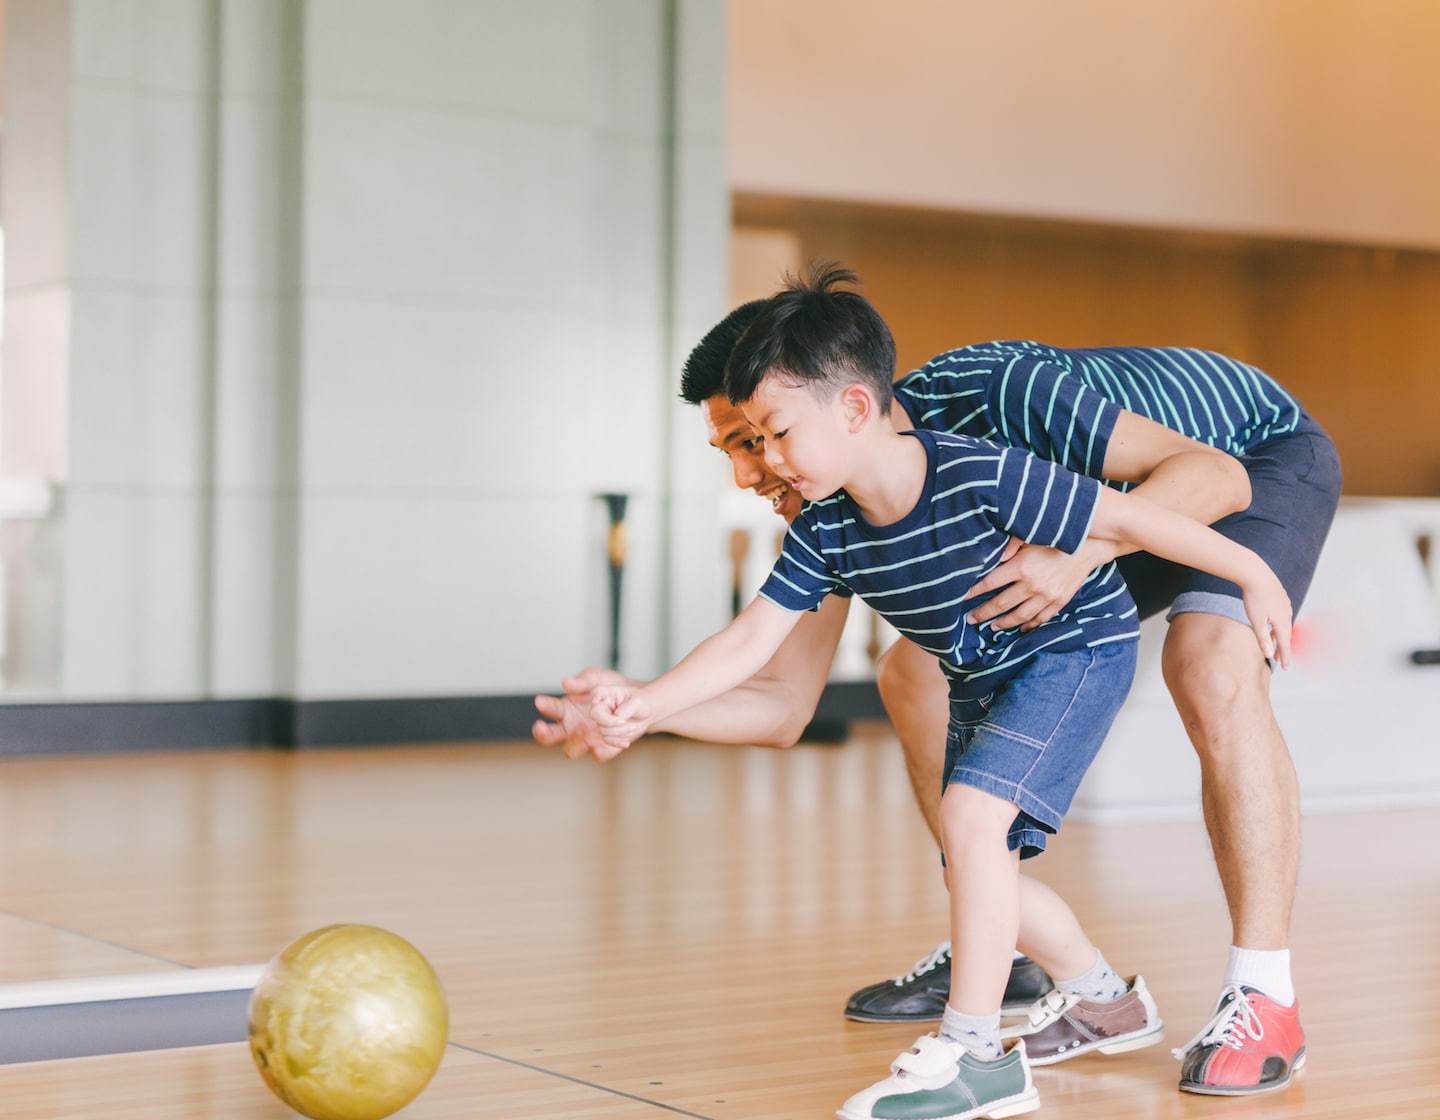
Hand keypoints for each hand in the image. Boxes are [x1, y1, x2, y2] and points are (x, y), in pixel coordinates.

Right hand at [532, 667, 632, 760]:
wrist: (637, 701)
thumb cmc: (610, 688)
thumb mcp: (598, 678)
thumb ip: (583, 680)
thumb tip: (566, 683)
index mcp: (566, 710)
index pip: (551, 709)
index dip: (545, 706)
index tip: (540, 701)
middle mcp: (571, 727)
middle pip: (550, 736)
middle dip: (543, 733)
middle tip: (541, 727)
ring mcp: (586, 740)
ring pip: (571, 750)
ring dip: (574, 743)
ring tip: (583, 730)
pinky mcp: (603, 748)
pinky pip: (598, 755)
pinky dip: (598, 752)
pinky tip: (599, 747)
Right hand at [589, 684, 657, 751]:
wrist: (648, 714)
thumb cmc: (643, 703)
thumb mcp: (638, 702)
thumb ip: (626, 708)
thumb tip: (616, 717)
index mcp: (609, 694)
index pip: (597, 692)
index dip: (595, 696)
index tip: (596, 700)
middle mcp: (604, 706)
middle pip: (595, 715)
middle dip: (609, 722)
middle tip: (624, 722)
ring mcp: (604, 720)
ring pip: (603, 730)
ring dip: (619, 731)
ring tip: (635, 727)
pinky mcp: (608, 731)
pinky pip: (607, 740)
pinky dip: (616, 742)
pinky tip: (626, 743)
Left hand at [964, 539, 1100, 631]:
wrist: (1089, 546)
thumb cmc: (1054, 539)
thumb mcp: (1029, 537)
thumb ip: (1009, 546)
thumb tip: (992, 556)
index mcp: (1021, 566)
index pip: (990, 583)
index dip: (974, 592)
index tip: (962, 598)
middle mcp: (1032, 584)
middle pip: (1001, 604)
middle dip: (983, 613)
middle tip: (970, 619)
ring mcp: (1047, 595)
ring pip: (1019, 616)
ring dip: (1003, 623)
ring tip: (991, 626)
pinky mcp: (1059, 602)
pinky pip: (1040, 619)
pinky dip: (1028, 626)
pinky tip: (1019, 628)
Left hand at [1243, 574, 1292, 669]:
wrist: (1255, 573)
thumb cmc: (1254, 597)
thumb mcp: (1256, 621)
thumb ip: (1263, 638)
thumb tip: (1268, 655)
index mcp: (1281, 621)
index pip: (1285, 644)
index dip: (1285, 656)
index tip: (1285, 668)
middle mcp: (1286, 613)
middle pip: (1286, 635)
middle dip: (1282, 648)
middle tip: (1277, 659)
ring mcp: (1285, 604)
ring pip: (1284, 624)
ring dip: (1279, 635)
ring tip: (1273, 643)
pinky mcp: (1281, 597)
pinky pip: (1282, 615)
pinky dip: (1278, 624)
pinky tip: (1272, 623)